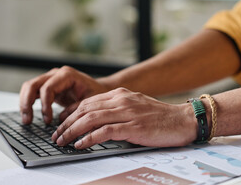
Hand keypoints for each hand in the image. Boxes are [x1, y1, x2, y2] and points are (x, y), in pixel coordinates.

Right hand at [19, 66, 108, 124]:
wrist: (99, 89)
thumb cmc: (96, 94)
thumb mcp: (90, 102)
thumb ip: (76, 109)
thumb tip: (61, 120)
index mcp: (67, 75)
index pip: (48, 88)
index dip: (45, 105)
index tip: (48, 120)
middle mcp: (56, 74)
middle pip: (33, 84)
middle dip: (27, 103)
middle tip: (28, 120)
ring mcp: (51, 79)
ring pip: (29, 87)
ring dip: (24, 103)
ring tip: (27, 120)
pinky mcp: (48, 86)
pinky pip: (32, 92)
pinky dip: (28, 103)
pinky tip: (29, 116)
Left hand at [52, 87, 196, 148]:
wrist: (183, 120)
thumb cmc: (160, 116)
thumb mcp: (136, 106)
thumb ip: (118, 109)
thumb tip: (98, 121)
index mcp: (121, 95)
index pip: (88, 102)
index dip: (71, 112)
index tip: (61, 122)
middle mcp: (121, 100)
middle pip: (85, 109)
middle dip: (66, 123)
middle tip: (56, 134)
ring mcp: (127, 113)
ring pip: (90, 119)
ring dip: (72, 131)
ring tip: (62, 141)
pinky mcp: (133, 127)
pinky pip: (104, 132)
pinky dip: (88, 138)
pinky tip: (79, 145)